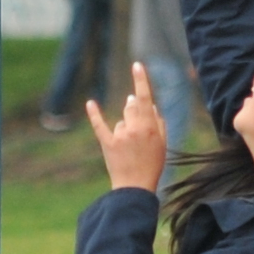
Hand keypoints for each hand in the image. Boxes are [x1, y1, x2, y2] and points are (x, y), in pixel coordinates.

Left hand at [101, 64, 171, 191]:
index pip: (145, 98)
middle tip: (138, 130)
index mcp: (150, 127)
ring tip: (130, 150)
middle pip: (131, 108)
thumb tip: (149, 106)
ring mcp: (119, 136)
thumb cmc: (152, 166)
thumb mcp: (162, 144)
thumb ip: (158, 123)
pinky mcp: (107, 144)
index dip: (141, 81)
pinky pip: (99, 125)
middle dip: (134, 112)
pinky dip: (95, 114)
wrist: (135, 188)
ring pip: (121, 122)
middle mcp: (134, 128)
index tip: (137, 65)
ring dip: (125, 130)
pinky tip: (90, 103)